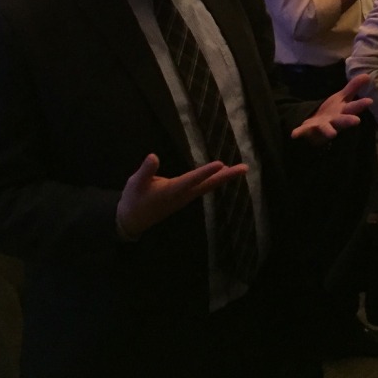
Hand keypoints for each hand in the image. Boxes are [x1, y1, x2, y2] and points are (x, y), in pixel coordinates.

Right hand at [115, 153, 246, 238]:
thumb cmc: (134, 200)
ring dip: (224, 178)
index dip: (205, 172)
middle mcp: (182, 195)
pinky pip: (203, 187)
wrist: (132, 220)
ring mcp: (185, 197)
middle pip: (208, 185)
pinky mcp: (184, 197)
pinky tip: (222, 173)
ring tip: (240, 169)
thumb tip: (153, 156)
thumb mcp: (135, 184)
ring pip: (207, 186)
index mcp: (171, 192)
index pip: (191, 180)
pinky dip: (214, 179)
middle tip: (244, 168)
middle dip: (226, 176)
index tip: (220, 164)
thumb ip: (146, 171)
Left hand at [292, 72, 373, 143]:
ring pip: (327, 129)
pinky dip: (300, 132)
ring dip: (328, 130)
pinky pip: (304, 131)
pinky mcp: (310, 129)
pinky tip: (294, 134)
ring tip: (332, 134)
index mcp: (343, 111)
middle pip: (343, 120)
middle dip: (348, 120)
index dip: (361, 104)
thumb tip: (367, 75)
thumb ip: (353, 87)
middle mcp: (335, 121)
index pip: (353, 107)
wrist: (318, 127)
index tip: (370, 101)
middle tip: (356, 121)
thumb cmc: (333, 111)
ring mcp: (323, 126)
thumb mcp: (342, 98)